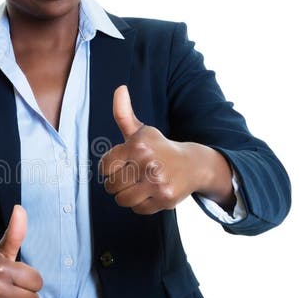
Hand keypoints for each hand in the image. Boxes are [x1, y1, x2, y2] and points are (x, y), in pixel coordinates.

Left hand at [98, 85, 206, 214]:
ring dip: (127, 196)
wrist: (193, 165)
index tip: (121, 166)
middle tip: (130, 178)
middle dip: (117, 184)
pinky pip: (138, 209)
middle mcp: (148, 163)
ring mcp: (158, 182)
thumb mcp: (141, 131)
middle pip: (112, 186)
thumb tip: (120, 88)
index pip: (105, 167)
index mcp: (138, 145)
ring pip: (123, 200)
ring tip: (138, 187)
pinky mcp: (165, 198)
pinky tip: (150, 193)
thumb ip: (123, 114)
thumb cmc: (159, 148)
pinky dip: (141, 205)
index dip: (109, 169)